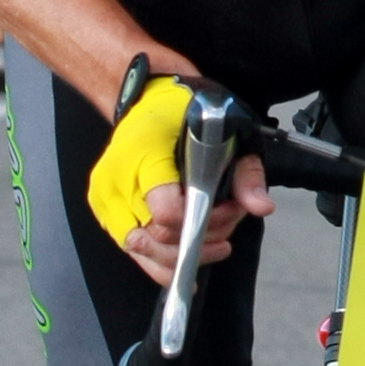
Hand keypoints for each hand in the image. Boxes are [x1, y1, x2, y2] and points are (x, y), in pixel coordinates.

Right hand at [85, 59, 273, 275]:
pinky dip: (161, 264)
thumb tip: (260, 207)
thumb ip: (243, 171)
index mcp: (142, 152)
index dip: (200, 223)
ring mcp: (106, 197)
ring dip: (184, 256)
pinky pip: (132, 251)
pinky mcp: (103, 210)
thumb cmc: (181, 110)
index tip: (227, 211)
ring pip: (142, 251)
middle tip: (228, 224)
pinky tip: (188, 269)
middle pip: (156, 238)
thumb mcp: (221, 128)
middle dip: (201, 240)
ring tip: (216, 244)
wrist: (143, 97)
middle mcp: (117, 179)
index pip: (165, 212)